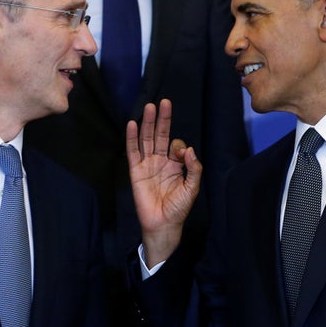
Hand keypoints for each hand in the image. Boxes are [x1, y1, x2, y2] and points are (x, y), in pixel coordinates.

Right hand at [126, 99, 201, 267]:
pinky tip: (133, 124)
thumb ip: (193, 167)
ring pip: (146, 139)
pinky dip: (132, 138)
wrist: (163, 224)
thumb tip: (189, 149)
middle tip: (163, 102)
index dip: (180, 145)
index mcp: (175, 164)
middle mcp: (160, 161)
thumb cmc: (178, 208)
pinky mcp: (136, 171)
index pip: (176, 145)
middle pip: (160, 135)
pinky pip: (133, 152)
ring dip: (148, 123)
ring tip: (149, 107)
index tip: (182, 154)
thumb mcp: (192, 187)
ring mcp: (147, 165)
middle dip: (162, 119)